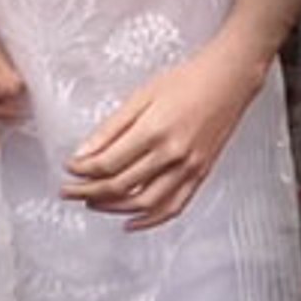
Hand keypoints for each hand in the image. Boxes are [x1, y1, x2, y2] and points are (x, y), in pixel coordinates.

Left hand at [61, 35, 265, 229]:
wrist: (230, 79)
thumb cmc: (189, 80)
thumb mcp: (142, 96)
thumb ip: (111, 128)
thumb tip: (83, 153)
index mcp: (154, 131)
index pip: (107, 164)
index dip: (82, 171)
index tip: (70, 168)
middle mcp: (172, 154)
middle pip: (119, 186)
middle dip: (87, 192)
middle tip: (70, 190)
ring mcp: (189, 167)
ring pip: (143, 203)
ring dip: (112, 208)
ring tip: (93, 203)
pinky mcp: (201, 173)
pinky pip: (174, 206)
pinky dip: (151, 220)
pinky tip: (131, 222)